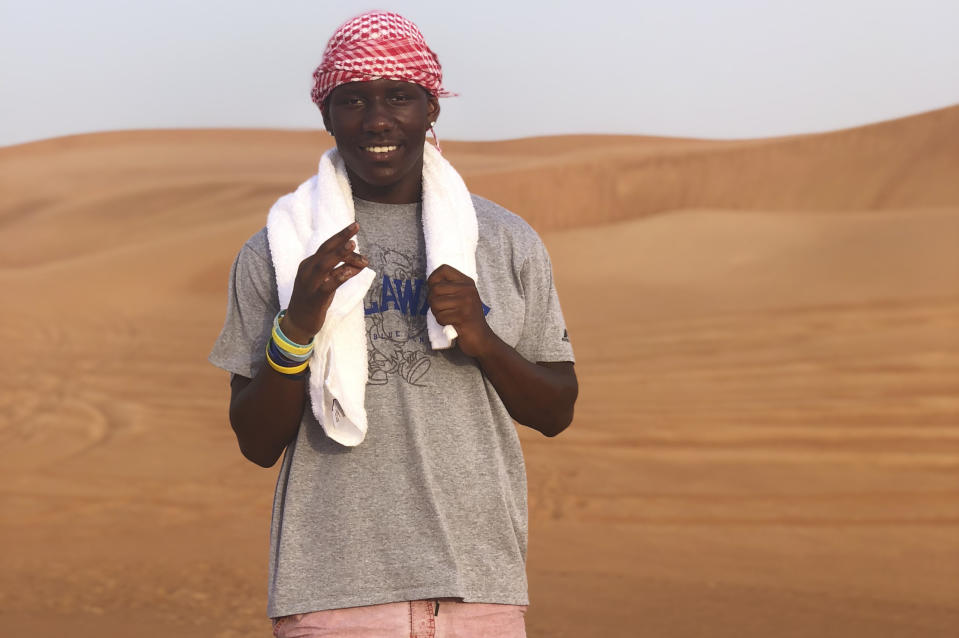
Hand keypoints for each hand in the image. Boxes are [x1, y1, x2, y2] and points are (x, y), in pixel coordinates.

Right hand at [282, 222, 368, 343]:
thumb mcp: (326, 282)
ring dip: (339, 254)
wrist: (298, 323)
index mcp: (309, 264)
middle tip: (356, 226)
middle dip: (340, 237)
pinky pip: (328, 285)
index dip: (340, 236)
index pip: (327, 247)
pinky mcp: (315, 298)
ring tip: (353, 245)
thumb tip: (361, 261)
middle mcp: (307, 271)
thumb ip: (340, 271)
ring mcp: (310, 284)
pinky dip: (339, 276)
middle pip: (325, 250)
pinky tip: (351, 271)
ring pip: (324, 265)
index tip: (355, 227)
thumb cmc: (314, 300)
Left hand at [427, 264, 494, 357]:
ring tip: (446, 315)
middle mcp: (468, 290)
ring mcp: (466, 303)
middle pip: (435, 288)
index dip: (433, 278)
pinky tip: (450, 323)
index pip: (444, 269)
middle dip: (432, 301)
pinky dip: (441, 322)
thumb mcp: (464, 297)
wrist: (482, 338)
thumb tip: (431, 283)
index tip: (433, 288)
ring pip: (435, 303)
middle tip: (440, 308)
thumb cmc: (468, 318)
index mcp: (467, 282)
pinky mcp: (463, 316)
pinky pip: (440, 316)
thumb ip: (451, 288)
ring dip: (436, 312)